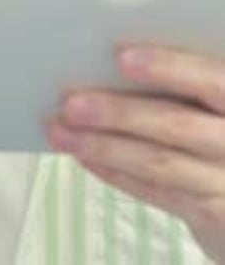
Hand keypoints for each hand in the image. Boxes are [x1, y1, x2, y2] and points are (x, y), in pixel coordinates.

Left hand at [46, 46, 224, 262]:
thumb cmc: (221, 122)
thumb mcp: (216, 99)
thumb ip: (192, 77)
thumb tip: (119, 55)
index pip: (212, 80)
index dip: (168, 68)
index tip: (121, 57)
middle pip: (177, 124)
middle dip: (119, 113)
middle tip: (71, 103)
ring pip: (160, 162)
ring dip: (104, 147)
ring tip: (61, 132)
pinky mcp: (214, 214)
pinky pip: (159, 193)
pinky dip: (118, 173)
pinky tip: (86, 157)